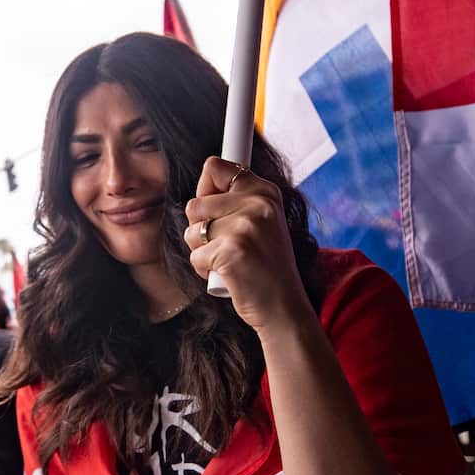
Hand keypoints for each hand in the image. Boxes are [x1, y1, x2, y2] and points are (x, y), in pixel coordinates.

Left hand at [183, 156, 313, 335]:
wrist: (284, 307)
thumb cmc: (265, 266)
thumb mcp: (262, 223)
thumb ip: (237, 201)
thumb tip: (202, 187)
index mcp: (265, 192)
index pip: (214, 167)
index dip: (205, 190)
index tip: (214, 211)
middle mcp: (257, 204)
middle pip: (194, 204)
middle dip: (200, 229)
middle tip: (228, 246)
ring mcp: (245, 226)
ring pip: (191, 232)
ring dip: (202, 251)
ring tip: (229, 261)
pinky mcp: (231, 251)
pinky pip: (195, 257)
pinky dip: (204, 270)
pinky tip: (228, 276)